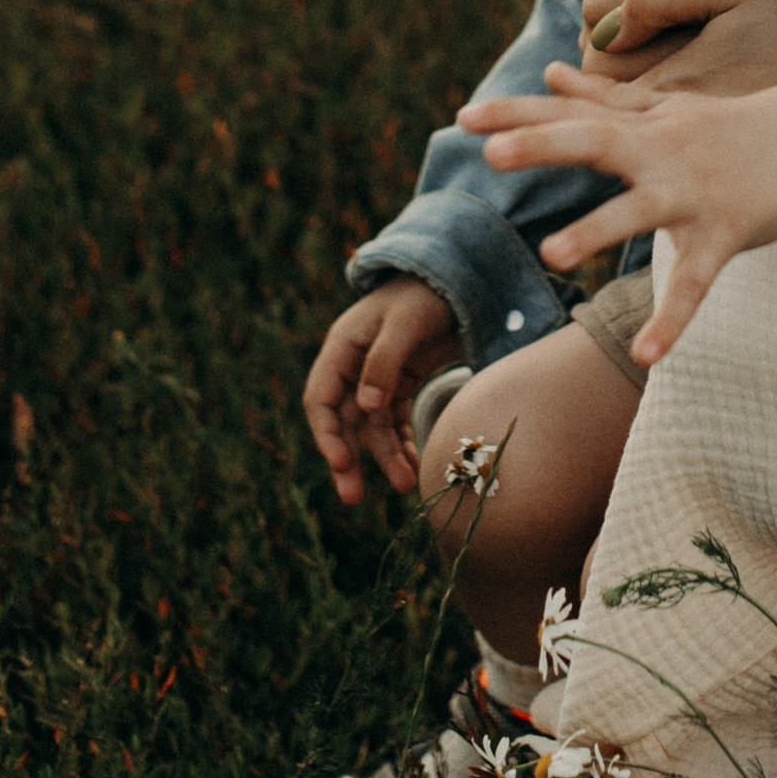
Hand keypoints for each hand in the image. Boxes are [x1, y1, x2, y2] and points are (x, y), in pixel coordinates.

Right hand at [305, 277, 457, 507]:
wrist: (455, 279)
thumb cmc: (424, 294)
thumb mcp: (405, 323)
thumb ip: (384, 361)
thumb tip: (367, 406)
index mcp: (341, 348)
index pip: (321, 400)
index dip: (327, 435)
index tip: (343, 462)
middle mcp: (353, 367)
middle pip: (344, 422)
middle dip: (349, 460)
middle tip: (354, 498)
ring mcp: (376, 378)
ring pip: (372, 428)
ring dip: (385, 458)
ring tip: (407, 486)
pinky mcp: (400, 384)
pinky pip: (395, 423)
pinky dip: (404, 445)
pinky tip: (416, 468)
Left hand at [461, 63, 776, 357]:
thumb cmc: (731, 127)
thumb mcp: (665, 107)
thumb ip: (603, 97)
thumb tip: (548, 74)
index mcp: (639, 126)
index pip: (569, 115)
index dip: (518, 115)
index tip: (464, 117)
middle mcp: (660, 152)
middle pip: (595, 142)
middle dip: (544, 146)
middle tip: (490, 154)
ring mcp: (693, 194)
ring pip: (640, 212)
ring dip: (596, 230)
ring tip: (550, 253)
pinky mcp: (726, 234)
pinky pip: (696, 283)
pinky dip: (674, 321)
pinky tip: (648, 356)